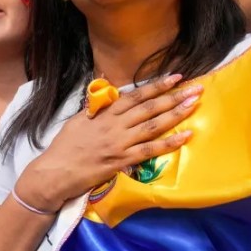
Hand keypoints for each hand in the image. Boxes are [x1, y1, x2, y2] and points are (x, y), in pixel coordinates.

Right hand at [15, 74, 201, 211]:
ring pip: (152, 126)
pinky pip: (149, 151)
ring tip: (193, 105)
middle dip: (174, 97)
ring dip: (175, 115)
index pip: (135, 96)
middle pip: (149, 108)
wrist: (55, 173)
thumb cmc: (65, 147)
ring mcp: (119, 144)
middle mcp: (114, 126)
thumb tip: (108, 89)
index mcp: (104, 113)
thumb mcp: (78, 120)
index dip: (157, 86)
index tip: (175, 77)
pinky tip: (185, 136)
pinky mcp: (121, 162)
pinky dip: (168, 143)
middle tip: (196, 88)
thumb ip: (97, 106)